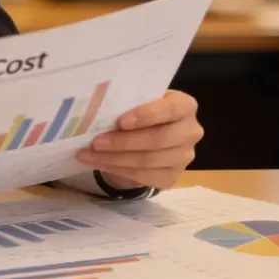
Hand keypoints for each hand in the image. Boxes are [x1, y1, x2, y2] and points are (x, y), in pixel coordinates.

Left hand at [76, 90, 203, 189]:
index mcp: (184, 106)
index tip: (121, 121)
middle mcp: (191, 131)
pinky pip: (144, 176)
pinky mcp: (172, 177)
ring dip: (114, 159)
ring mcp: (184, 157)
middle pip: (158, 140)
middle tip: (95, 142)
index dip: (146, 115)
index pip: (170, 109)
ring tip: (88, 154)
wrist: (145, 136)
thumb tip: (96, 109)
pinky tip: (98, 164)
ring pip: (148, 161)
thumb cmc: (139, 111)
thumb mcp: (137, 101)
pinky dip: (117, 170)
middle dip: (123, 142)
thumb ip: (127, 103)